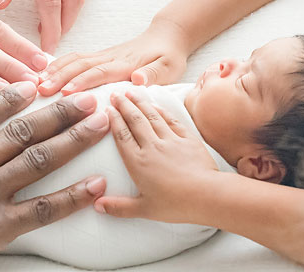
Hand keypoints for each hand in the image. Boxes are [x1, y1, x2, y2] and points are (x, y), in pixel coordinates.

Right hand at [0, 82, 109, 271]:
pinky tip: (96, 184)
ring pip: (37, 159)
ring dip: (74, 139)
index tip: (33, 82)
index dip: (9, 97)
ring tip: (102, 122)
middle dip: (58, 110)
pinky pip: (41, 210)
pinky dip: (72, 197)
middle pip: (20, 130)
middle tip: (89, 94)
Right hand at [40, 20, 191, 95]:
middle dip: (59, 77)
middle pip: (80, 65)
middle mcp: (109, 57)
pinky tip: (42, 72)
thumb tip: (138, 79)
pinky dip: (57, 63)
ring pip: (73, 60)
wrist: (167, 37)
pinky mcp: (98, 56)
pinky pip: (74, 58)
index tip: (65, 92)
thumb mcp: (170, 68)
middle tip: (39, 90)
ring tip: (35, 82)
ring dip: (54, 70)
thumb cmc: (169, 56)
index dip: (82, 82)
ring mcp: (102, 55)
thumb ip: (154, 74)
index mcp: (125, 63)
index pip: (100, 72)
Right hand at [92, 90, 221, 223]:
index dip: (113, 120)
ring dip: (140, 103)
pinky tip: (156, 105)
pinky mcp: (187, 139)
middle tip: (115, 94)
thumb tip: (96, 205)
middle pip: (135, 120)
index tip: (107, 109)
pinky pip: (171, 120)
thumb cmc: (175, 205)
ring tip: (132, 92)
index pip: (121, 135)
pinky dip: (162, 111)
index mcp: (138, 162)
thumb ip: (118, 207)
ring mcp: (171, 140)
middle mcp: (152, 147)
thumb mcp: (143, 210)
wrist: (207, 195)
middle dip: (124, 105)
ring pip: (152, 116)